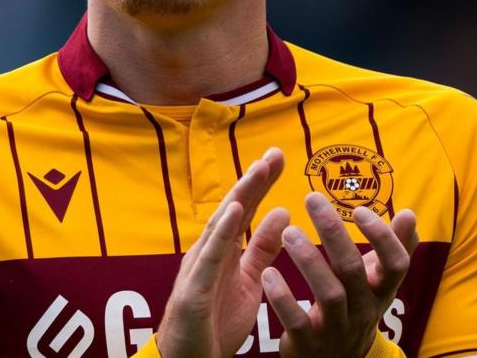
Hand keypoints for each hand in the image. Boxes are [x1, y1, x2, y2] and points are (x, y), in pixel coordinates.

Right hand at [156, 148, 290, 357]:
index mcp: (225, 250)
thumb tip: (282, 213)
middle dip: (253, 180)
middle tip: (273, 153)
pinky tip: (234, 212)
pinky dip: (220, 232)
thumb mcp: (250, 280)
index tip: (278, 157)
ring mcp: (199, 268)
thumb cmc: (217, 323)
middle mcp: (209, 252)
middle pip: (232, 209)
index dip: (260, 183)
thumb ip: (263, 249)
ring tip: (258, 171)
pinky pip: (209, 258)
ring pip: (220, 226)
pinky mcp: (194, 289)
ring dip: (239, 196)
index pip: (244, 209)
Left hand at [261, 193, 417, 356]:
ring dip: (308, 260)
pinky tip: (268, 273)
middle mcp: (363, 309)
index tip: (359, 209)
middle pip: (353, 270)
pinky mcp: (308, 343)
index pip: (395, 264)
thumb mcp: (377, 284)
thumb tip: (410, 214)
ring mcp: (337, 328)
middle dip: (333, 233)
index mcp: (381, 291)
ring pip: (329, 294)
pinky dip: (283, 298)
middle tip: (312, 198)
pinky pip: (298, 321)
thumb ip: (394, 249)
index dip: (382, 237)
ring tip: (288, 232)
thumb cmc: (355, 308)